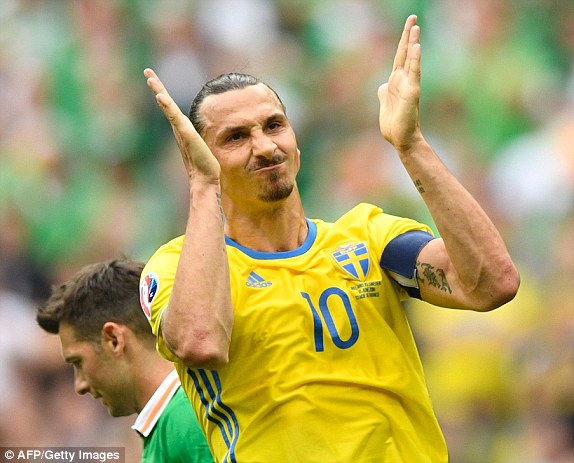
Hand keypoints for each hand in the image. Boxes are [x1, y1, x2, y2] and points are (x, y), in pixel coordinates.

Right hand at [144, 68, 220, 183]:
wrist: (205, 179)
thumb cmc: (206, 165)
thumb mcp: (202, 146)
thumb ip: (199, 141)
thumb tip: (201, 138)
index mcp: (182, 128)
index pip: (171, 107)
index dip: (163, 93)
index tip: (154, 79)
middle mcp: (178, 128)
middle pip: (165, 103)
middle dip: (157, 86)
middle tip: (147, 71)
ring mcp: (181, 130)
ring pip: (168, 107)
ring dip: (159, 91)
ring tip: (150, 79)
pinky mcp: (186, 134)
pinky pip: (175, 117)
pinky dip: (167, 106)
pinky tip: (160, 96)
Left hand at [378, 15, 423, 153]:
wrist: (400, 138)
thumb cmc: (394, 123)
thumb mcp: (385, 103)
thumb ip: (384, 92)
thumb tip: (382, 86)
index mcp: (396, 80)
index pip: (400, 55)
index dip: (403, 40)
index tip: (409, 24)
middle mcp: (404, 79)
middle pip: (406, 52)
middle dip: (408, 35)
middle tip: (412, 17)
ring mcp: (409, 84)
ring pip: (411, 59)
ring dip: (413, 43)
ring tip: (415, 27)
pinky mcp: (412, 92)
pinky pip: (414, 73)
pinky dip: (416, 60)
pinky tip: (417, 46)